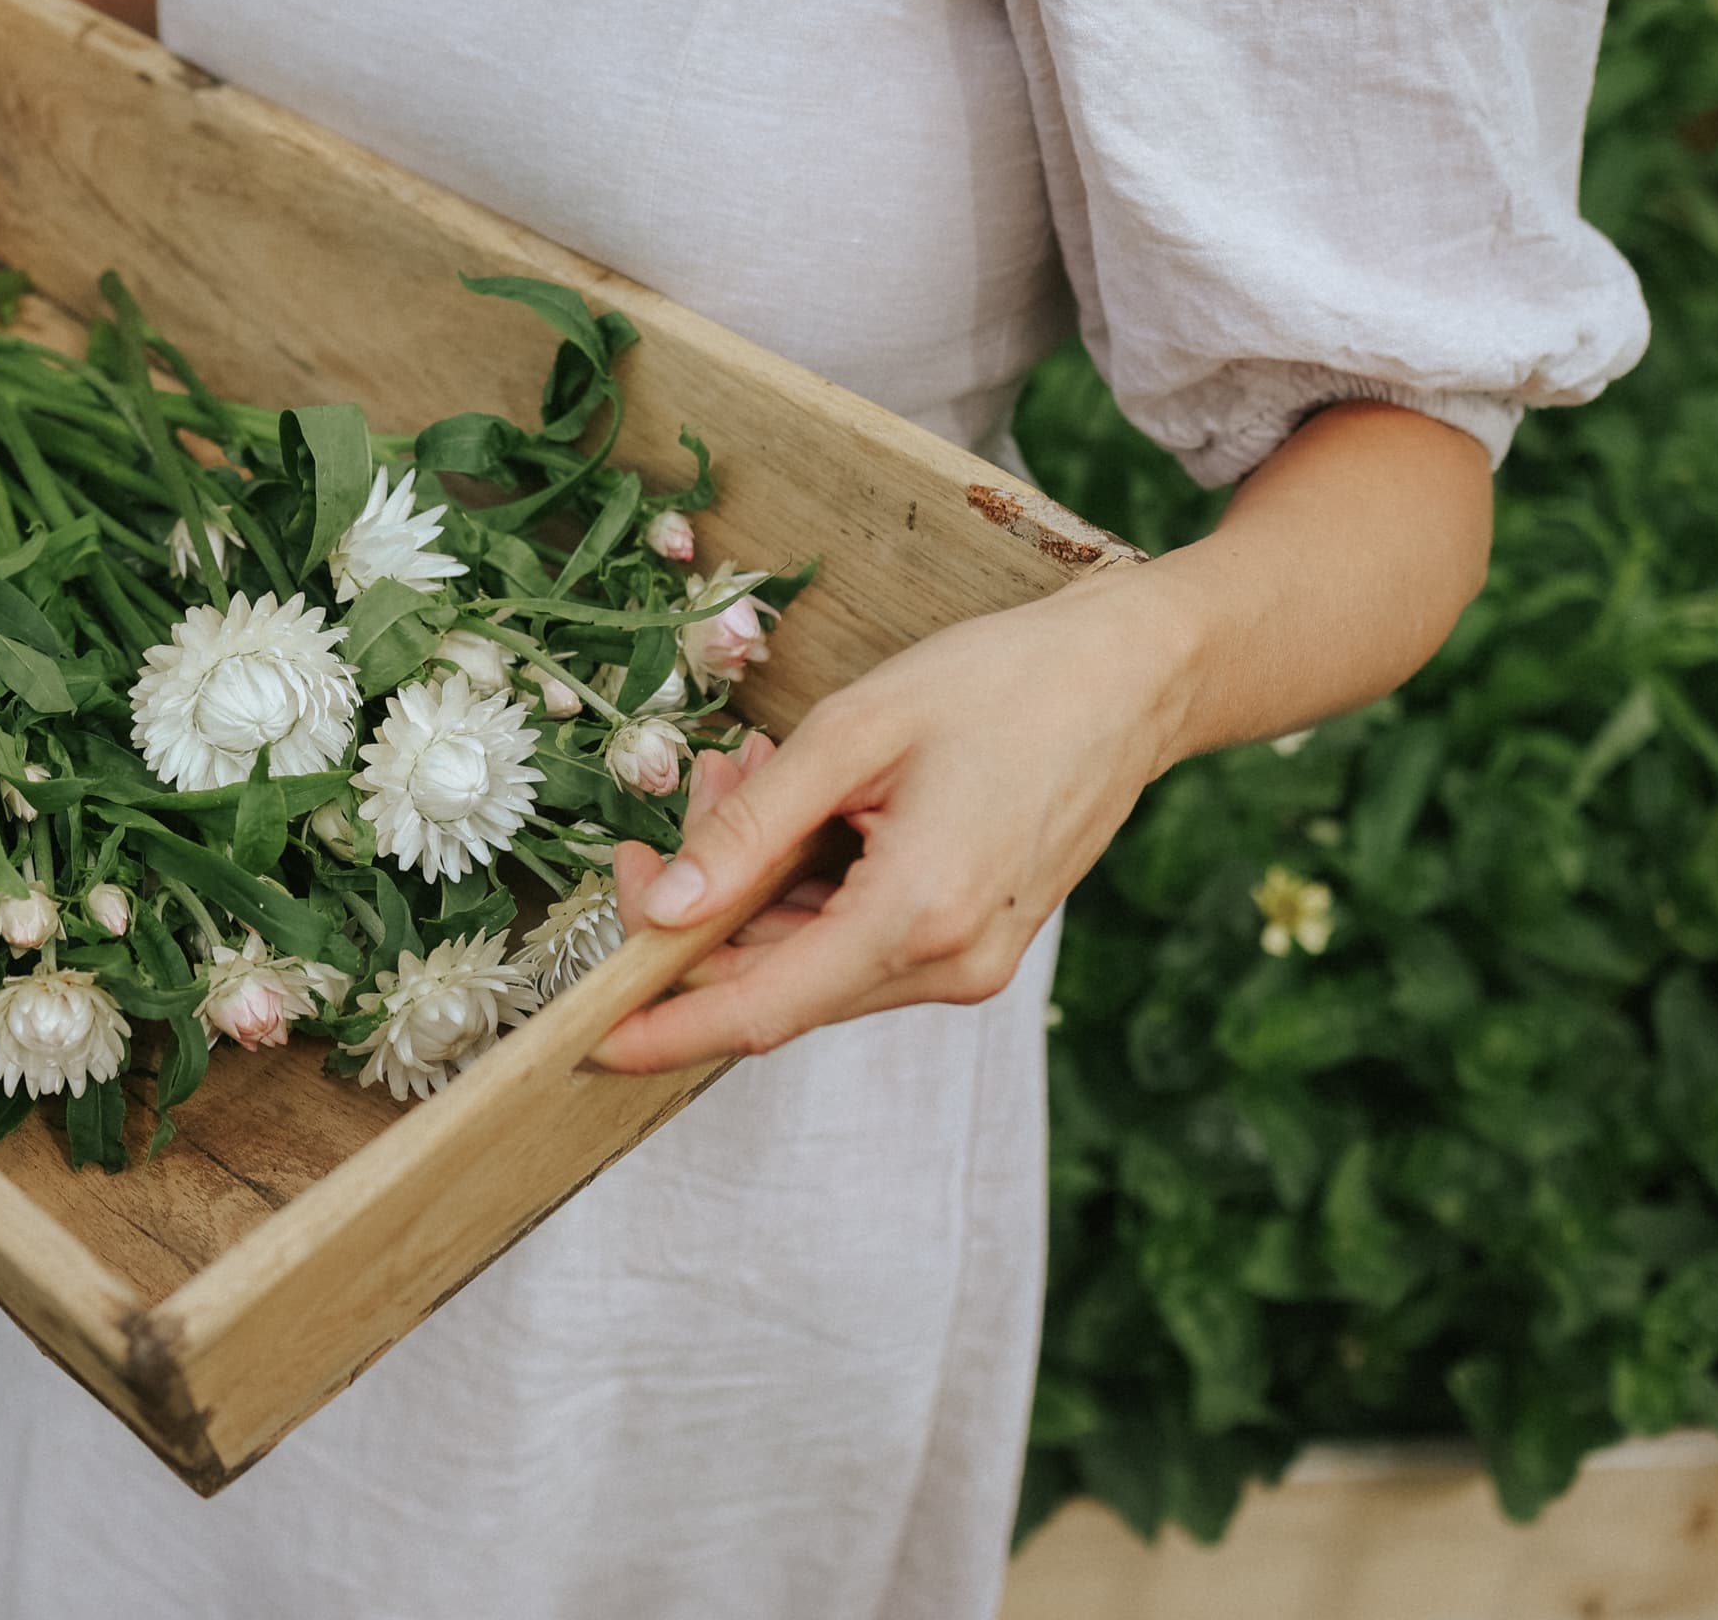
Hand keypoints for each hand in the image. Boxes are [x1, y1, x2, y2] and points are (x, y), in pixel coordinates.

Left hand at [588, 578, 1191, 1072]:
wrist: (1133, 679)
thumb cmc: (1002, 685)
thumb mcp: (855, 732)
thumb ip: (750, 828)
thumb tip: (666, 906)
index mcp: (917, 918)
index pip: (759, 1009)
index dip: (663, 1029)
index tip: (584, 1038)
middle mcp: (947, 964)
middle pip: (774, 980)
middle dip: (701, 907)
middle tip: (687, 795)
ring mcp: (966, 960)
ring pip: (808, 956)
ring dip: (752, 884)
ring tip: (747, 772)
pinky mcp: (972, 941)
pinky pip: (853, 937)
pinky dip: (803, 884)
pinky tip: (795, 800)